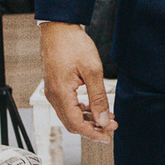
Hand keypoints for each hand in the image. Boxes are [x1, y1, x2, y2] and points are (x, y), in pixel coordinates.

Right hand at [39, 22, 116, 139]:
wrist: (59, 28)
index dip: (93, 133)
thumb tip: (102, 120)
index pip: (76, 124)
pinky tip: (95, 108)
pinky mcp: (55, 86)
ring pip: (70, 115)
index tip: (108, 136)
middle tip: (111, 127)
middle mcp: (53, 95)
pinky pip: (68, 105)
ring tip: (107, 118)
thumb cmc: (73, 44)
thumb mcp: (92, 71)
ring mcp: (53, 91)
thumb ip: (98, 98)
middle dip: (93, 128)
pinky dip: (82, 110)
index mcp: (60, 93)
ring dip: (88, 119)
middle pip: (72, 123)